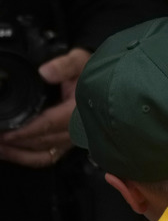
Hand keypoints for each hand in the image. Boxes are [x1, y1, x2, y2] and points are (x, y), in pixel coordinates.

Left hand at [0, 48, 90, 166]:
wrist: (105, 85)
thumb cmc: (91, 73)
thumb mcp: (80, 62)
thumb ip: (64, 66)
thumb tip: (46, 72)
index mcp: (78, 111)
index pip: (50, 124)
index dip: (26, 130)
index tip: (6, 133)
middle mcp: (77, 130)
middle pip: (43, 142)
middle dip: (16, 142)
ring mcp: (73, 140)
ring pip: (43, 154)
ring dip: (19, 154)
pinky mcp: (69, 144)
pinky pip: (48, 157)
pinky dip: (28, 158)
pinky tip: (12, 153)